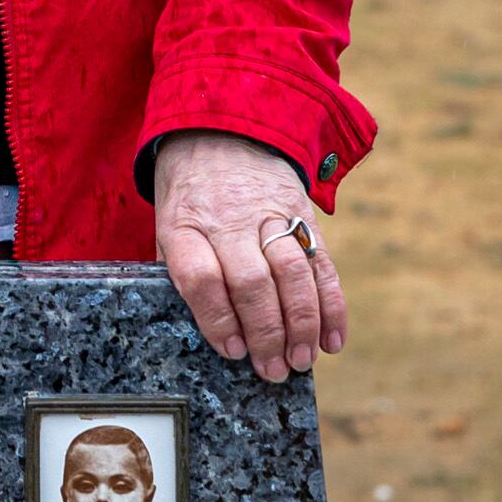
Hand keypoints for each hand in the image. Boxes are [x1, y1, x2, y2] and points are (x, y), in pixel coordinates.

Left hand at [152, 130, 346, 383]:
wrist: (223, 131)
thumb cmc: (190, 197)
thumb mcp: (169, 226)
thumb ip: (184, 272)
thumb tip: (213, 335)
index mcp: (186, 224)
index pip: (201, 276)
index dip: (218, 319)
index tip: (232, 351)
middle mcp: (229, 220)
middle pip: (252, 281)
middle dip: (267, 333)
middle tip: (274, 371)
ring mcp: (270, 215)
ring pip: (292, 273)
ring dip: (302, 323)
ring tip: (302, 360)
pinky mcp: (302, 213)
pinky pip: (322, 263)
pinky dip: (332, 305)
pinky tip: (333, 339)